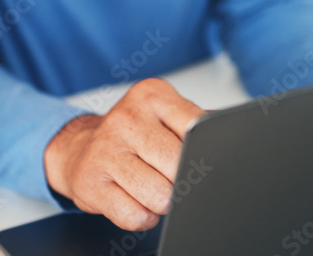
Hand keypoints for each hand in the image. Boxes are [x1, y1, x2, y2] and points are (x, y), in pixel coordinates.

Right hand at [44, 78, 204, 230]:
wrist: (77, 148)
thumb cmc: (131, 135)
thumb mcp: (165, 114)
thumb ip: (197, 122)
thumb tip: (236, 136)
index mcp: (152, 95)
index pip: (196, 129)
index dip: (202, 153)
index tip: (198, 158)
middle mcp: (126, 118)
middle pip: (179, 166)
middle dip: (182, 180)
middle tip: (170, 175)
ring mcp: (105, 150)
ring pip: (159, 196)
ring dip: (162, 202)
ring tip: (151, 186)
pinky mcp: (90, 182)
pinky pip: (135, 216)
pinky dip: (143, 217)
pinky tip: (134, 199)